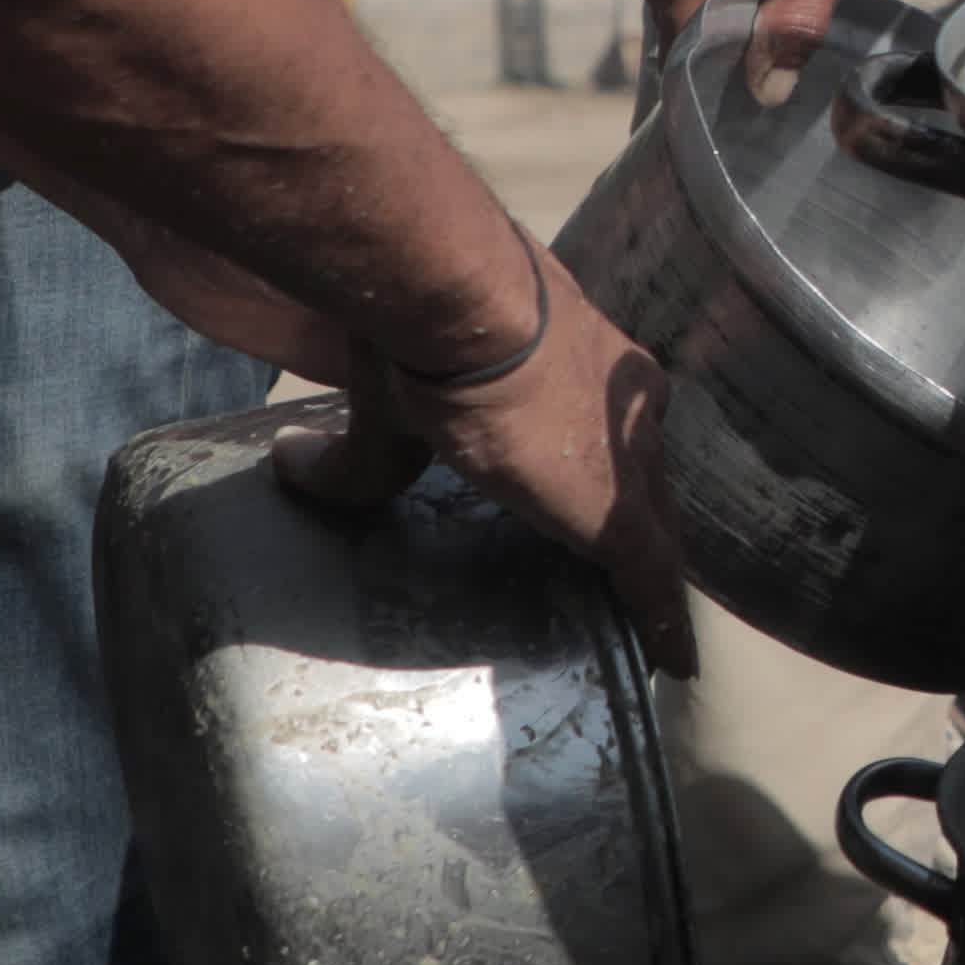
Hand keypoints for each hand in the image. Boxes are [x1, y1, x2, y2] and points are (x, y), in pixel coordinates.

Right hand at [268, 249, 694, 669]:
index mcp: (576, 360)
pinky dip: (662, 619)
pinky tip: (675, 662)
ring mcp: (631, 455)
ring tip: (647, 612)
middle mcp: (622, 403)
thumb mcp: (390, 403)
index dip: (600, 461)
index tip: (599, 486)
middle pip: (638, 470)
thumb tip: (289, 460)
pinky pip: (652, 577)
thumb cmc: (426, 329)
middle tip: (622, 557)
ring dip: (649, 562)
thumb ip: (353, 453)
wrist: (459, 302)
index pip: (600, 424)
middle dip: (633, 508)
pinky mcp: (619, 510)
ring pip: (652, 521)